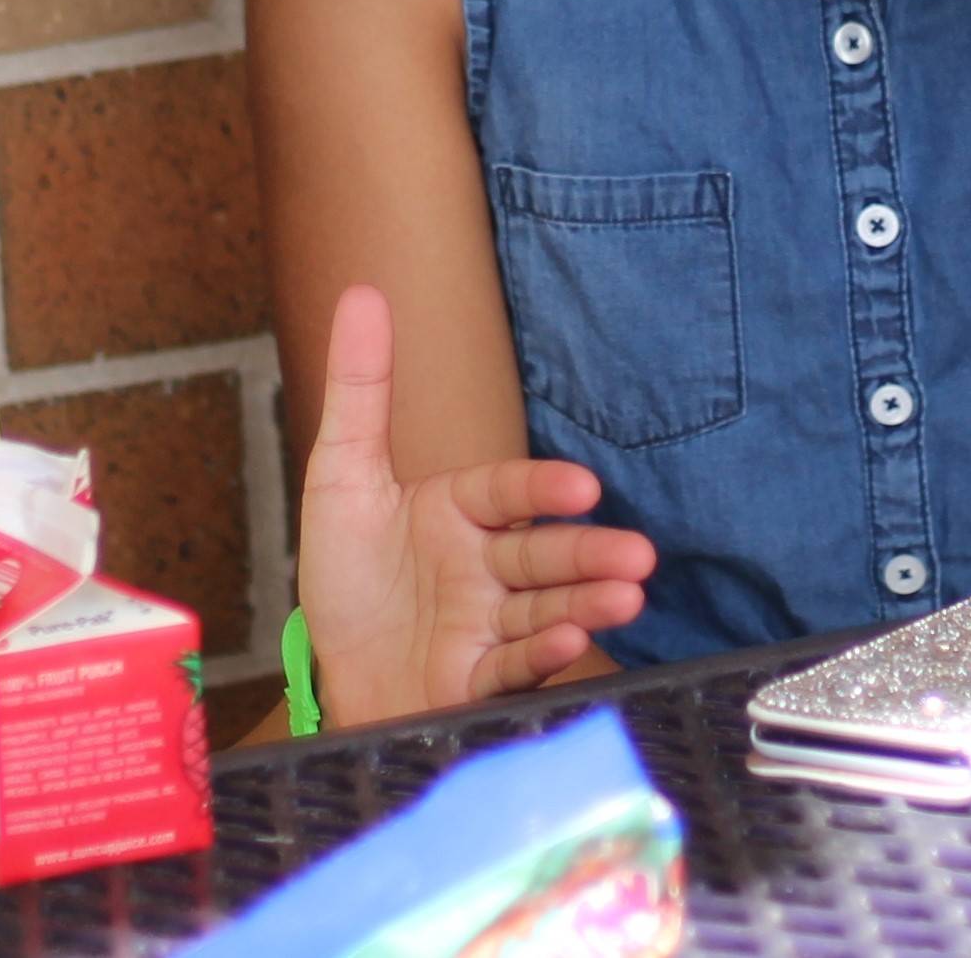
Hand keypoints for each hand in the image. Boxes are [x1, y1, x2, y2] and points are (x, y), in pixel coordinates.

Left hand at [296, 286, 654, 726]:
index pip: (507, 492)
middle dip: (591, 553)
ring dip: (588, 603)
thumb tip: (363, 289)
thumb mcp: (342, 474)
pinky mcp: (473, 681)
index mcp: (459, 511)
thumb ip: (362, 388)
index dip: (543, 490)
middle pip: (543, 554)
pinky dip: (541, 655)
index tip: (584, 487)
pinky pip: (511, 666)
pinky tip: (573, 643)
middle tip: (639, 555)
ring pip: (544, 608)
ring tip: (628, 598)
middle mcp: (483, 565)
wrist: (330, 676)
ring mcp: (485, 624)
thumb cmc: (348, 575)